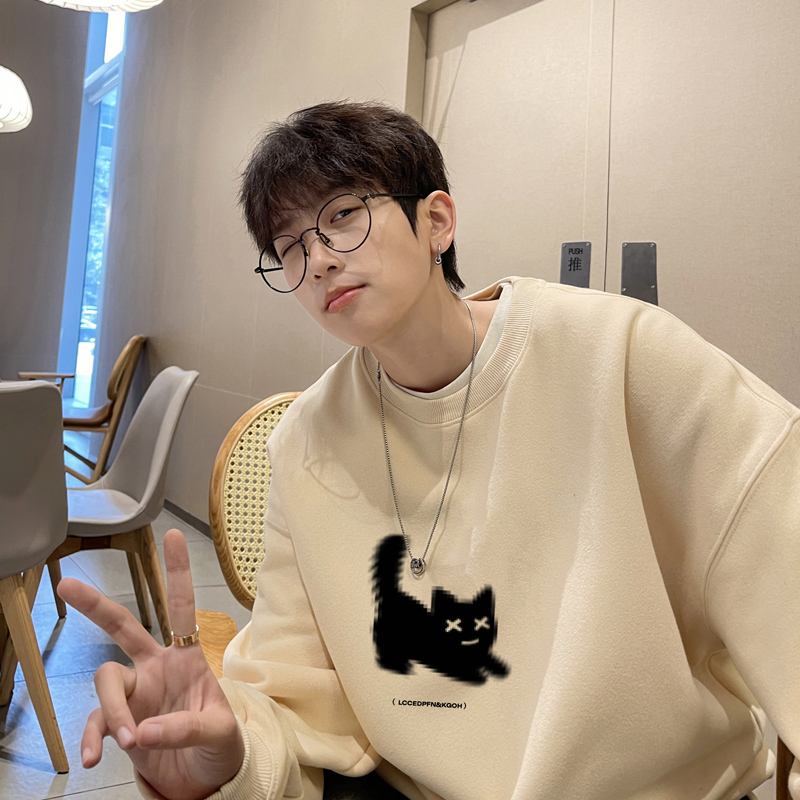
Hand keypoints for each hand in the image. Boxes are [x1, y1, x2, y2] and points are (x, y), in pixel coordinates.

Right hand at [58, 530, 244, 799]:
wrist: (204, 779)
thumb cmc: (220, 744)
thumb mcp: (220, 733)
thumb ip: (188, 728)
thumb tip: (144, 729)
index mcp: (187, 658)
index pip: (182, 609)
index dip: (178, 573)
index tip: (174, 535)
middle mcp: (156, 668)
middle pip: (123, 627)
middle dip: (96, 606)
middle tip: (67, 585)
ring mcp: (135, 693)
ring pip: (107, 680)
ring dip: (112, 709)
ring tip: (128, 739)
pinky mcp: (120, 723)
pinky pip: (96, 722)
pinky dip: (92, 738)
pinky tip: (95, 757)